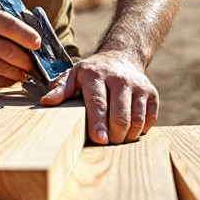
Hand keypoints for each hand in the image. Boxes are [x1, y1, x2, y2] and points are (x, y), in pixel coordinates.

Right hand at [0, 4, 41, 87]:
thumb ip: (14, 22)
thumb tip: (37, 43)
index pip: (8, 25)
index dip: (25, 35)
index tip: (38, 44)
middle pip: (7, 51)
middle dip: (26, 59)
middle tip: (35, 63)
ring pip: (2, 68)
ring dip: (19, 72)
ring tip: (26, 71)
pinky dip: (8, 80)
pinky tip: (13, 76)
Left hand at [40, 51, 157, 144]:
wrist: (122, 57)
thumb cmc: (93, 73)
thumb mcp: (73, 75)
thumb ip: (60, 89)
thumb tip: (46, 102)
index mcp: (96, 75)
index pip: (98, 102)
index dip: (98, 123)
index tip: (99, 139)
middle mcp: (120, 79)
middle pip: (120, 116)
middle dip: (113, 136)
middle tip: (106, 141)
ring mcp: (138, 86)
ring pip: (137, 120)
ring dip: (127, 136)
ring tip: (117, 137)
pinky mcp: (152, 93)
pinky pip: (150, 119)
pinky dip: (141, 129)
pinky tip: (131, 128)